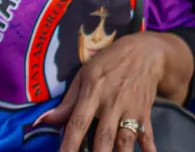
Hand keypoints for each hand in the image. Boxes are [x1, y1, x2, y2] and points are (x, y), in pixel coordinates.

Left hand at [38, 32, 170, 151]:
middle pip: (103, 136)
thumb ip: (67, 101)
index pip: (78, 123)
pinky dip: (149, 149)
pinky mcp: (145, 113)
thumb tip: (45, 120)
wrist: (145, 51)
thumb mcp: (85, 74)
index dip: (69, 144)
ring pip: (125, 140)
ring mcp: (130, 109)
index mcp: (93, 92)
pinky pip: (147, 135)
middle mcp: (112, 103)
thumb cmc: (109, 62)